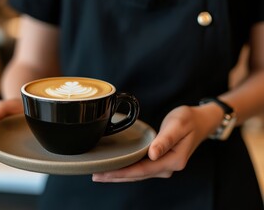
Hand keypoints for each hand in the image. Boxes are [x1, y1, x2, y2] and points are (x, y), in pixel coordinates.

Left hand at [92, 104, 221, 181]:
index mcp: (173, 160)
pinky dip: (127, 169)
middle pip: (137, 175)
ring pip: (138, 174)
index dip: (121, 172)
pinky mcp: (160, 161)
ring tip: (101, 174)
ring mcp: (164, 165)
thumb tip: (152, 154)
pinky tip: (116, 168)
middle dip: (116, 176)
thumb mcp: (178, 125)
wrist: (200, 121)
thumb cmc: (189, 120)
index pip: (142, 170)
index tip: (104, 173)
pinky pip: (141, 169)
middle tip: (95, 176)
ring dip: (119, 174)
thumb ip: (165, 139)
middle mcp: (168, 167)